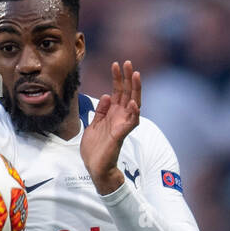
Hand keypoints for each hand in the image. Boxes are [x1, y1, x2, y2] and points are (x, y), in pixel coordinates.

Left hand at [80, 60, 140, 193]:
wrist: (95, 168)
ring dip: (135, 89)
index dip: (117, 78)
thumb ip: (101, 111)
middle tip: (128, 62)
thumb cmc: (95, 149)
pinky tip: (133, 102)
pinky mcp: (121, 135)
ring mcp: (122, 125)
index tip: (115, 64)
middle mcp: (120, 117)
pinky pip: (131, 122)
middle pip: (127, 93)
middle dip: (128, 78)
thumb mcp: (94, 125)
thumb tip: (106, 95)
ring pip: (133, 103)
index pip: (118, 92)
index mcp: (113, 114)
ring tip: (136, 75)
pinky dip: (133, 112)